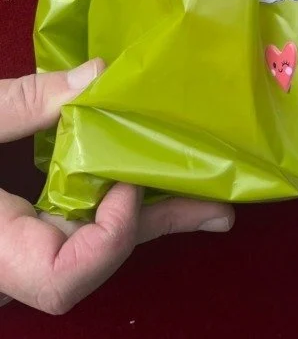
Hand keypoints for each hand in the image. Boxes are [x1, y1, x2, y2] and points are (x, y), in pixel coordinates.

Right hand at [0, 60, 233, 315]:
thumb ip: (26, 103)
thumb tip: (102, 74)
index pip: (65, 280)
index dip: (109, 240)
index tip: (128, 178)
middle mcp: (8, 262)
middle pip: (95, 260)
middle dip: (157, 226)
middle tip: (220, 202)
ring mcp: (16, 247)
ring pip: (90, 242)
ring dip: (147, 215)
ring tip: (211, 195)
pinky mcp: (20, 225)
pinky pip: (74, 220)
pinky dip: (113, 199)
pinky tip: (151, 177)